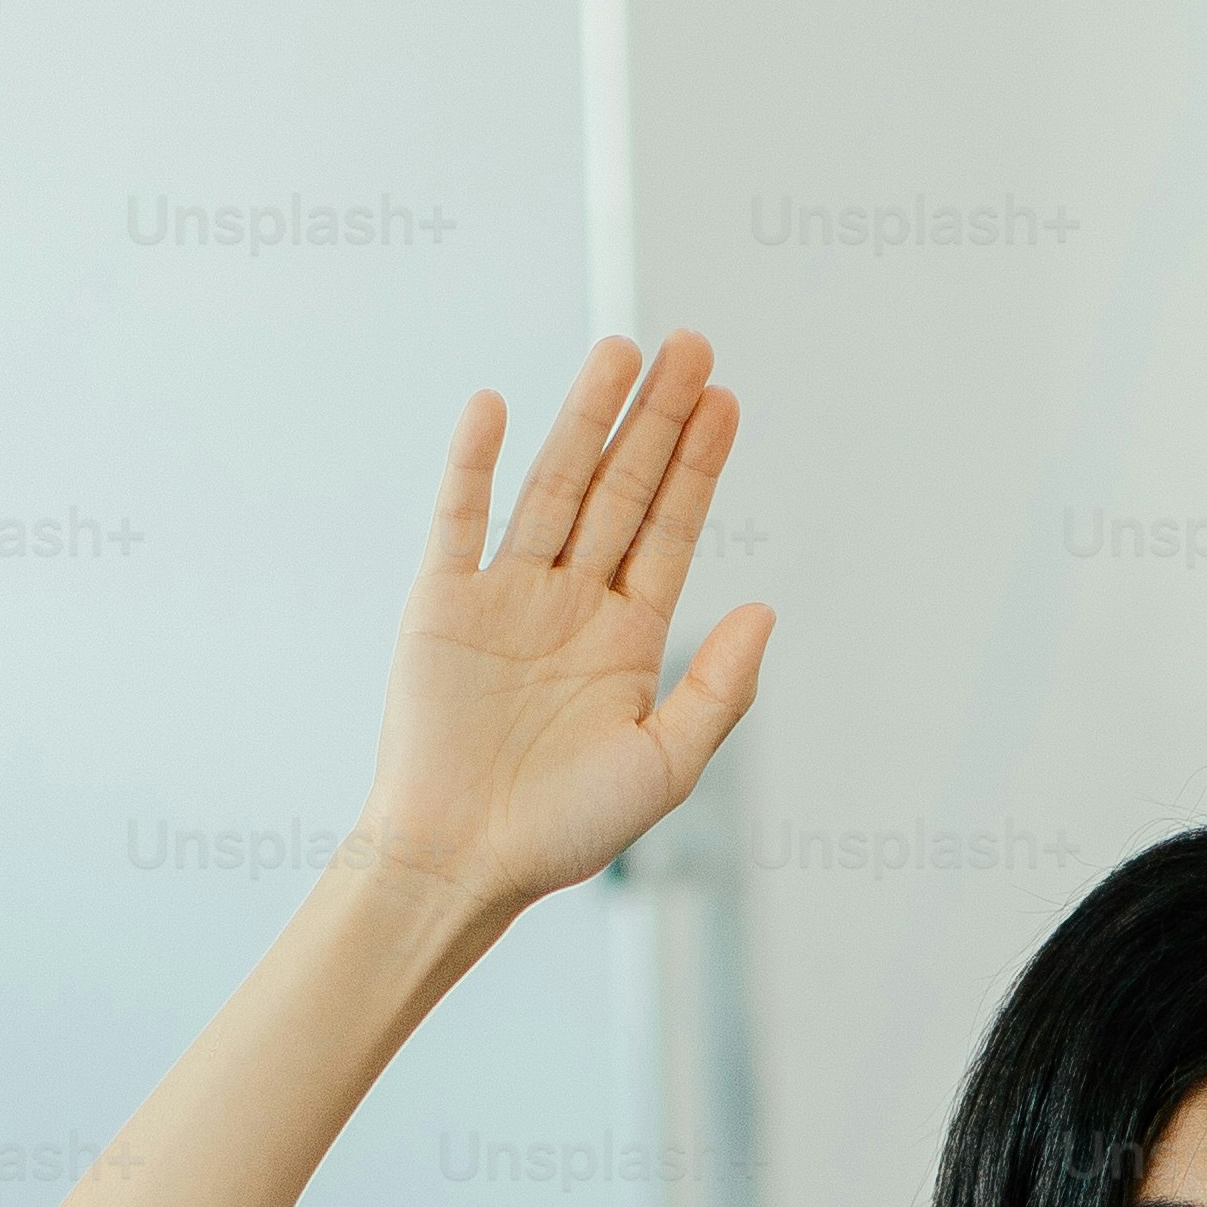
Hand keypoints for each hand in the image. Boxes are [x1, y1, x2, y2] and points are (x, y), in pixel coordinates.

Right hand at [351, 331, 774, 913]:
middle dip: (656, 420)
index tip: (726, 399)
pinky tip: (495, 407)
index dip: (697, 465)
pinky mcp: (442, 604)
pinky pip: (459, 521)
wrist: (462, 862)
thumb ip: (719, 690)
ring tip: (620, 350)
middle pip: (622, 491)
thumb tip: (765, 610)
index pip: (670, 531)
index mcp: (627, 637)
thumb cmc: (566, 829)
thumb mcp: (666, 765)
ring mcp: (506, 596)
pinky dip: (472, 465)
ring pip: (554, 489)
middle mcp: (570, 602)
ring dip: (585, 420)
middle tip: (691, 344)